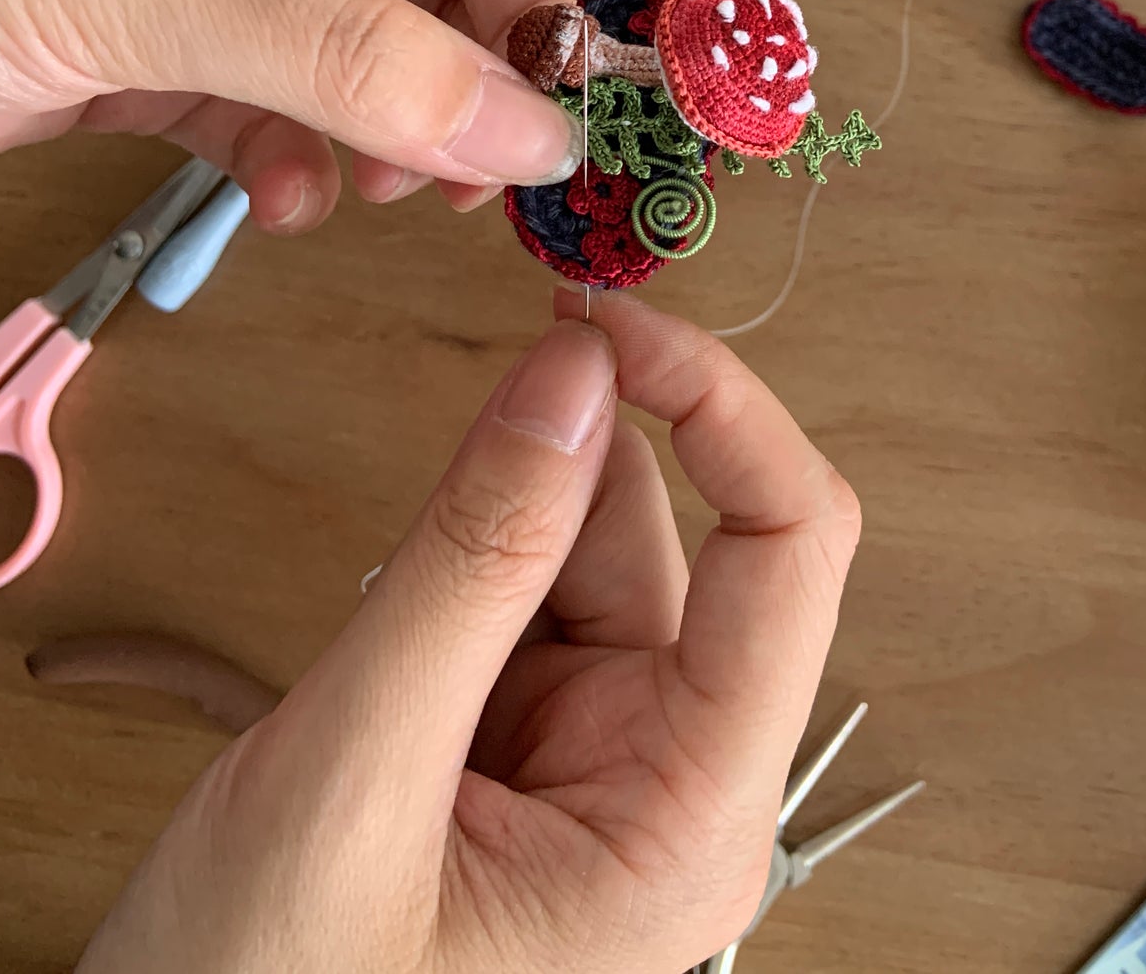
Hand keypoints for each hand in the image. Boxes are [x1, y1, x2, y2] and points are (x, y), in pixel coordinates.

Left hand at [0, 0, 579, 227]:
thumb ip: (343, 52)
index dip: (528, 12)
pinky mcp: (166, 63)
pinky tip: (272, 199)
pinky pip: (281, 119)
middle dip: (456, 93)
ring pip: (365, 72)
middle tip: (467, 190)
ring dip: (381, 143)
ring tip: (359, 193)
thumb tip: (526, 128)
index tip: (556, 124)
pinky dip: (295, 168)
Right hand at [77, 291, 861, 973]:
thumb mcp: (358, 777)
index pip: (788, 556)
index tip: (617, 323)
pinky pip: (534, 585)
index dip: (727, 410)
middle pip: (685, 537)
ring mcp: (603, 754)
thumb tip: (570, 378)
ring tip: (399, 601)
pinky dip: (471, 555)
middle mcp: (671, 780)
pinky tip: (399, 619)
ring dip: (508, 515)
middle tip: (490, 376)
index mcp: (689, 822)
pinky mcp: (536, 733)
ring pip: (599, 546)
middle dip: (580, 456)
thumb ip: (471, 564)